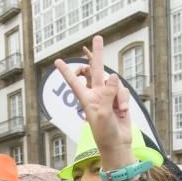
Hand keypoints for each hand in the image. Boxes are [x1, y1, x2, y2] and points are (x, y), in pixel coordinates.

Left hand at [53, 35, 131, 165]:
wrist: (117, 143)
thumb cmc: (104, 132)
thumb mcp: (103, 113)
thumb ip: (107, 93)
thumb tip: (113, 76)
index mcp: (86, 98)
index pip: (74, 82)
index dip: (66, 71)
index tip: (57, 61)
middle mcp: (96, 94)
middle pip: (96, 70)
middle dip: (98, 54)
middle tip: (98, 37)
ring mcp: (108, 96)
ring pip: (116, 85)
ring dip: (120, 98)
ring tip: (120, 112)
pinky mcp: (119, 99)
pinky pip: (124, 92)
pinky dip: (125, 101)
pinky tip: (123, 113)